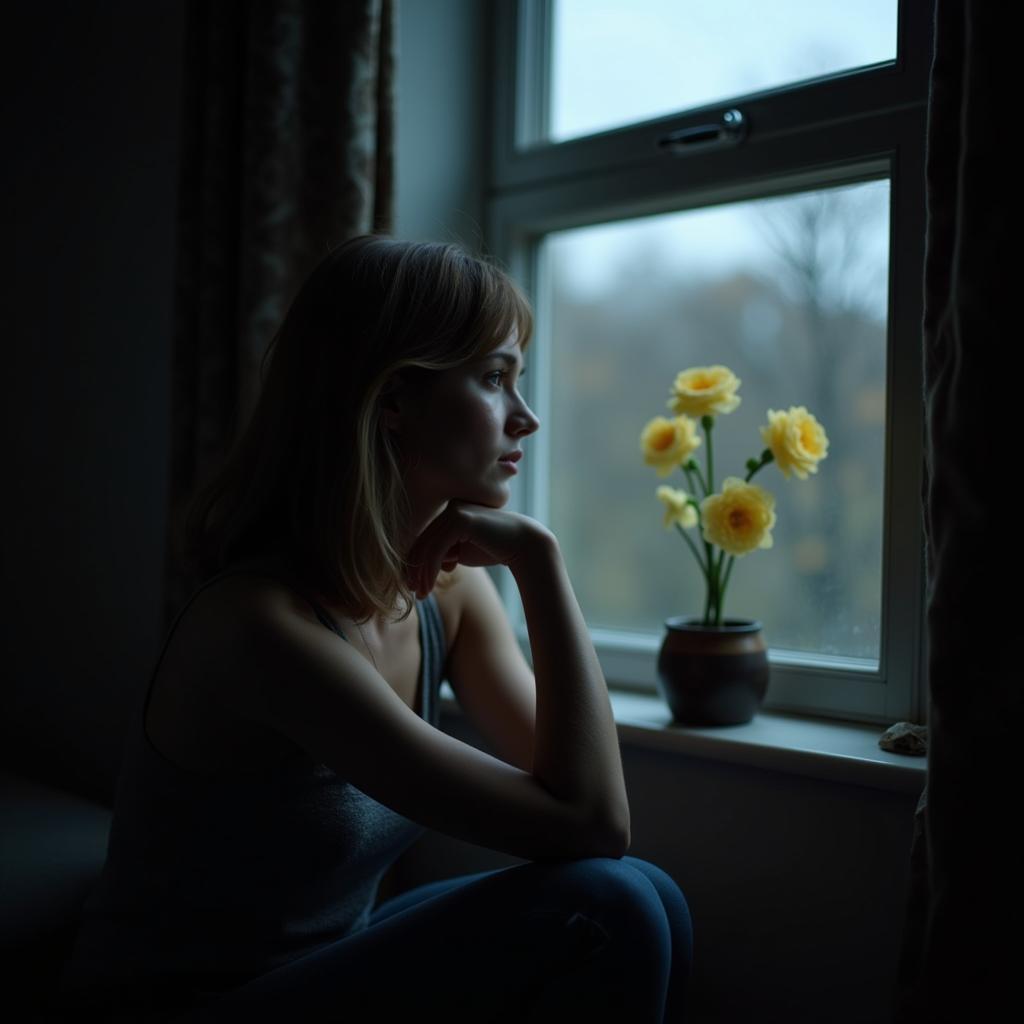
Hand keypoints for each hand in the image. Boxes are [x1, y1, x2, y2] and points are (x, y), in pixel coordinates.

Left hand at [404, 501, 552, 597]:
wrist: (525, 545)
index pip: (427, 538)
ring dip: (422, 573)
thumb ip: (445, 553)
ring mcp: (454, 510)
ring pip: (428, 546)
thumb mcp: (464, 552)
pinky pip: (437, 548)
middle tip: (413, 591)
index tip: (413, 583)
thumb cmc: (496, 550)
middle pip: (424, 541)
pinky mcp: (459, 519)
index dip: (417, 562)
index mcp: (451, 511)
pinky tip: (429, 586)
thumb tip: (426, 565)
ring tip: (421, 594)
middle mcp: (450, 507)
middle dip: (416, 569)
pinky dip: (430, 570)